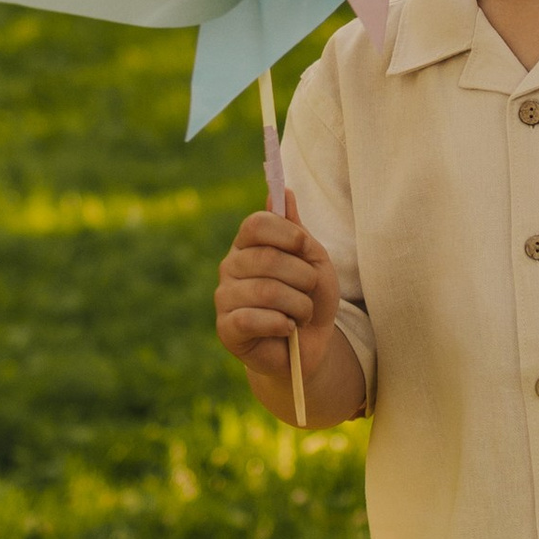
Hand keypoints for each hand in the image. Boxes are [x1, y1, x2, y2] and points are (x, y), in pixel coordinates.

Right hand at [215, 210, 341, 404]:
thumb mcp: (314, 262)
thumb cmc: (310, 299)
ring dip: (298, 305)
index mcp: (248, 245)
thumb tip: (283, 192)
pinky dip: (282, 324)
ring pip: (265, 290)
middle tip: (309, 291)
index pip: (256, 224)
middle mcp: (230, 266)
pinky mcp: (226, 328)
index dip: (287, 234)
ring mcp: (224, 297)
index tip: (306, 248)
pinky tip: (287, 329)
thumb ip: (297, 231)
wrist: (310, 347)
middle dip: (302, 277)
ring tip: (301, 314)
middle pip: (267, 258)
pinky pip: (252, 318)